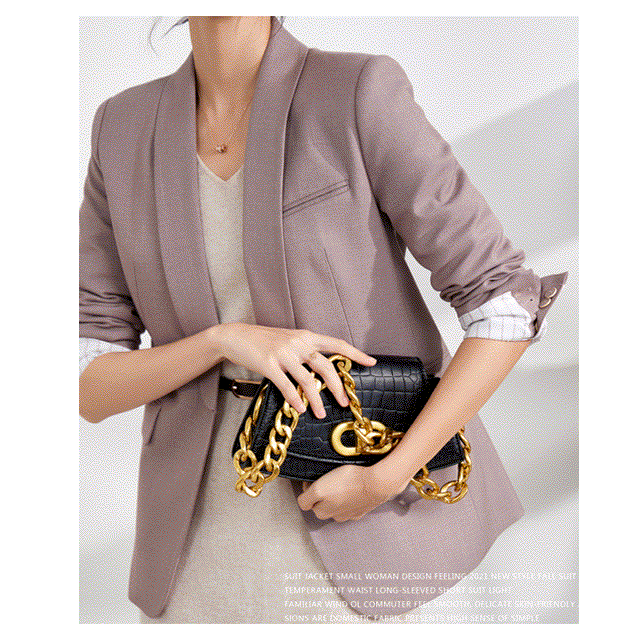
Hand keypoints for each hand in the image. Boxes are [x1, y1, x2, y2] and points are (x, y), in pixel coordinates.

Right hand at [212, 323, 376, 417]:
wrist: (235, 336)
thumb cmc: (263, 341)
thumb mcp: (288, 340)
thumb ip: (305, 350)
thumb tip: (322, 369)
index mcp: (306, 336)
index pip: (337, 344)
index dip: (355, 353)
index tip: (371, 362)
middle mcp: (297, 343)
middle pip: (326, 366)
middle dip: (338, 387)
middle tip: (345, 402)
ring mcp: (283, 353)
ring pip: (308, 379)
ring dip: (316, 399)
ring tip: (321, 413)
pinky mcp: (268, 364)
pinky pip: (286, 385)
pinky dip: (295, 398)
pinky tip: (300, 408)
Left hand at [297, 464, 412, 521]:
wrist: (377, 484)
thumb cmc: (348, 483)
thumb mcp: (319, 488)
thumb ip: (306, 498)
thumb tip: (303, 501)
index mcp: (322, 511)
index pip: (305, 502)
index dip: (308, 487)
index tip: (315, 478)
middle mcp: (334, 516)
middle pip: (320, 504)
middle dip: (321, 493)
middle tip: (328, 479)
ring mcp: (349, 514)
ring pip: (336, 504)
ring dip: (336, 495)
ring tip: (342, 482)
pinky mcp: (361, 509)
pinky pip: (350, 503)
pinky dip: (350, 497)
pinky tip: (353, 487)